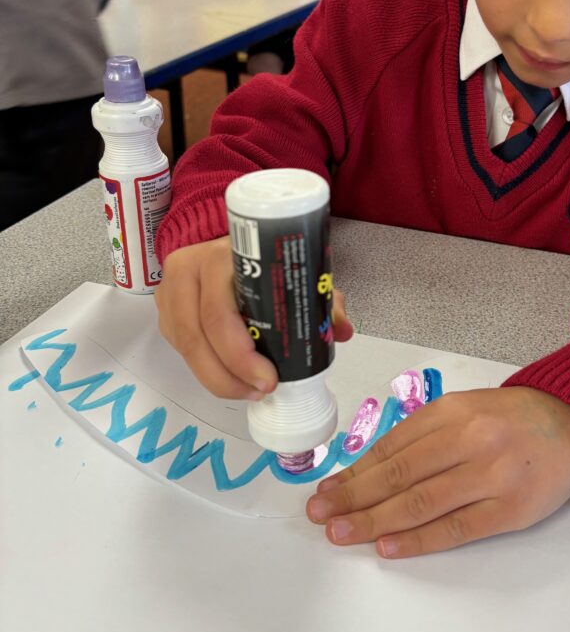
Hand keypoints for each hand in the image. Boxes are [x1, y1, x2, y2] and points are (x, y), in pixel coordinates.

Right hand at [156, 236, 352, 398]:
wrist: (221, 240)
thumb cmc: (262, 259)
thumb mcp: (292, 270)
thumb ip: (321, 299)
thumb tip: (342, 331)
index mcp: (220, 256)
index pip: (220, 312)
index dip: (240, 353)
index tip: (270, 379)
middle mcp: (188, 270)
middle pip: (197, 336)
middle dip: (230, 374)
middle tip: (262, 390)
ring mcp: (170, 291)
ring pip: (185, 346)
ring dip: (217, 378)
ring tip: (249, 391)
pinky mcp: (164, 309)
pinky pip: (180, 347)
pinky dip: (205, 368)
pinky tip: (230, 379)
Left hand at [307, 386, 569, 556]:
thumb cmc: (510, 420)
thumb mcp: (464, 410)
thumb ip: (421, 435)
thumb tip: (369, 470)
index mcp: (452, 411)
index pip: (392, 446)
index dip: (355, 471)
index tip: (327, 490)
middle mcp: (469, 438)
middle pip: (400, 474)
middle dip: (354, 497)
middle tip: (320, 515)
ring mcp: (491, 474)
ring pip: (421, 501)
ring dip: (374, 520)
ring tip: (342, 533)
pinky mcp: (510, 508)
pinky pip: (456, 527)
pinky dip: (418, 539)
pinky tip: (388, 546)